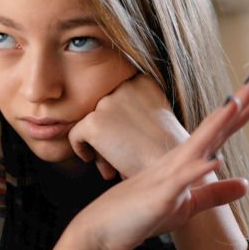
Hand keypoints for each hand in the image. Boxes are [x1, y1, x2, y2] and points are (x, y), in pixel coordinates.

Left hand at [68, 74, 187, 180]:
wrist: (174, 168)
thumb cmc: (168, 151)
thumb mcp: (157, 117)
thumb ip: (132, 109)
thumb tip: (104, 117)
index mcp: (141, 81)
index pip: (115, 98)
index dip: (118, 121)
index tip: (128, 139)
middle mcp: (124, 86)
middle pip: (102, 110)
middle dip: (108, 134)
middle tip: (119, 155)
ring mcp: (107, 102)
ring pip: (90, 123)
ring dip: (99, 145)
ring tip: (111, 165)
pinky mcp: (94, 122)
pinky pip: (75, 135)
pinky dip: (80, 149)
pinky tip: (92, 160)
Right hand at [70, 77, 248, 249]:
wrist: (101, 230)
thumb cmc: (141, 215)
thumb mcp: (188, 206)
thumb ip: (216, 194)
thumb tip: (246, 184)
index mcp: (186, 163)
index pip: (219, 133)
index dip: (242, 113)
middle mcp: (178, 162)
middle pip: (213, 128)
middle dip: (236, 105)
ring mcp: (168, 178)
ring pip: (197, 146)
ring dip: (216, 125)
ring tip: (237, 103)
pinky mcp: (159, 197)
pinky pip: (180, 181)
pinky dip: (197, 169)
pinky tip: (214, 159)